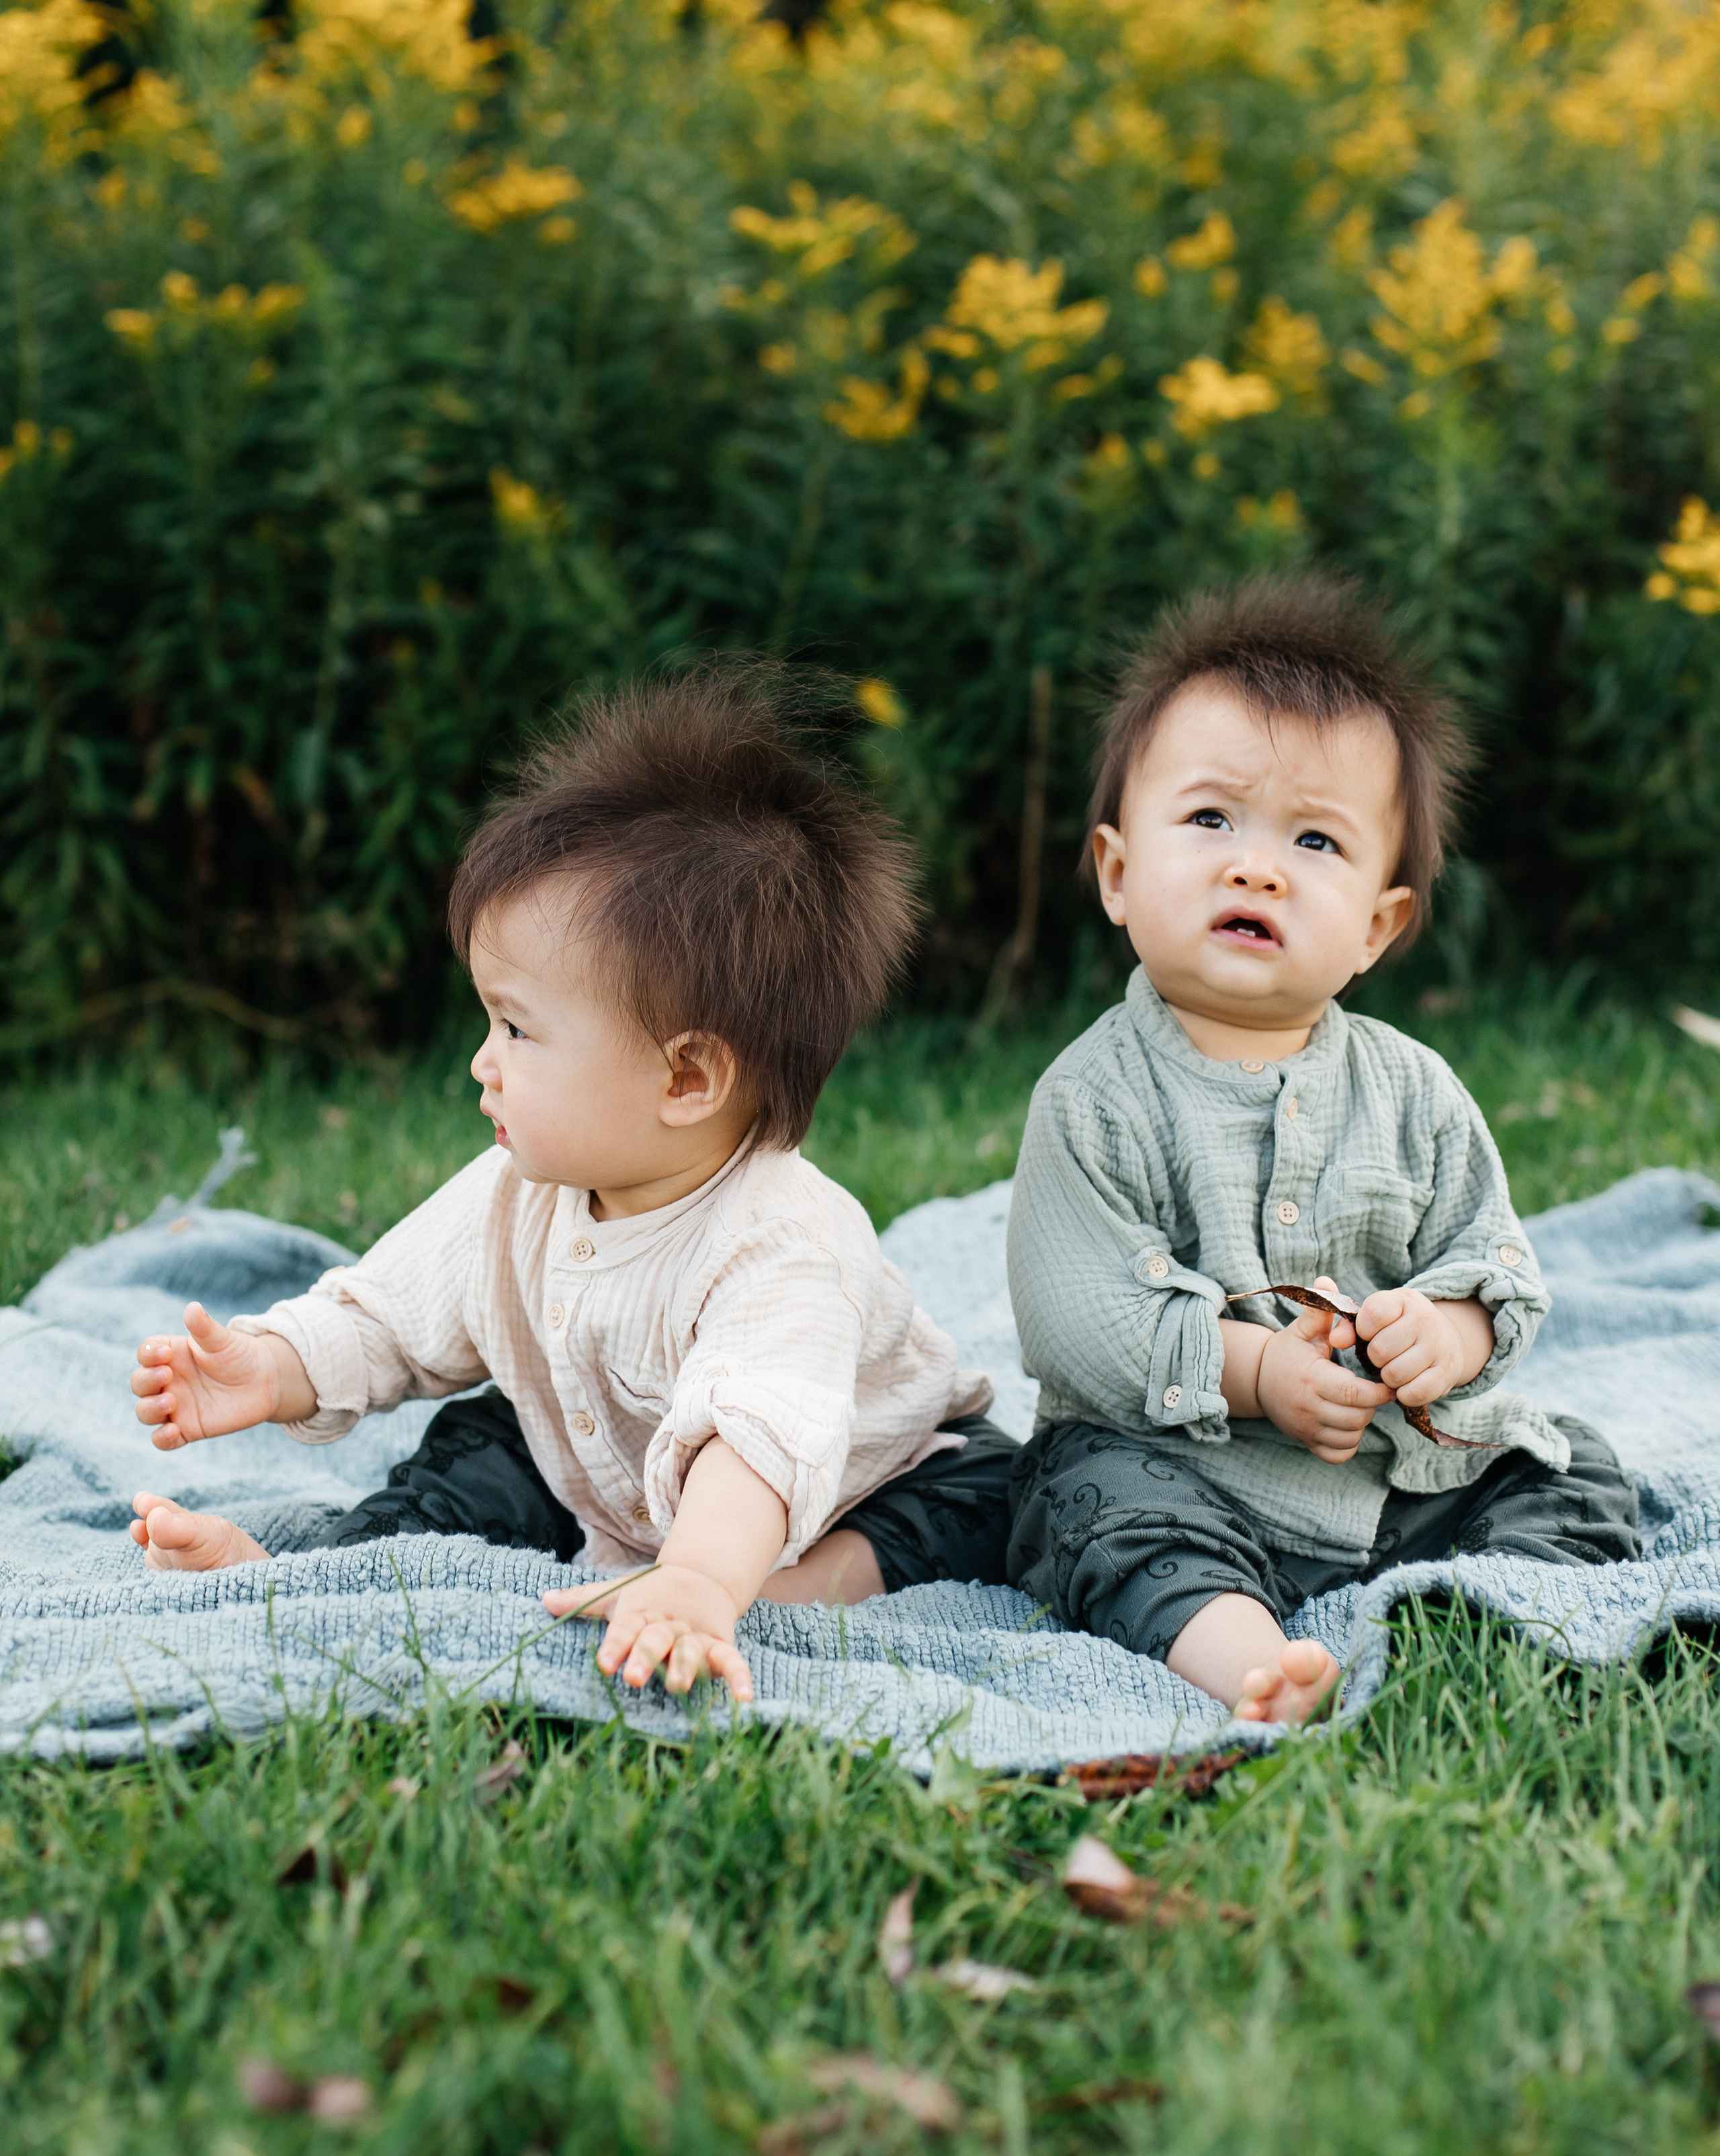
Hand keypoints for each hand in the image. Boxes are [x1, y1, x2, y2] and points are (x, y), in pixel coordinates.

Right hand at [131, 1303, 313, 1448]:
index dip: (148, 1355)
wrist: (265, 1380)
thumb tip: (192, 1307)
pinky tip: (172, 1432)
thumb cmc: (240, 1354)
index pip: (145, 1353)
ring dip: (149, 1409)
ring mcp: (175, 1406)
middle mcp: (168, 1381)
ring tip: (170, 1401)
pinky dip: (162, 1438)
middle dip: (145, 1381)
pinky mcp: (187, 1428)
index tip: (166, 1354)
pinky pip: (164, 1440)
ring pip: (145, 1412)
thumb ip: (204, 1327)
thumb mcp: (222, 1340)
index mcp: (170, 1355)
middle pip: (139, 1383)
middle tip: (166, 1375)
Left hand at [546, 1563, 755, 1700]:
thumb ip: (584, 1601)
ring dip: (685, 1666)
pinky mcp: (719, 1646)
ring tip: (677, 1685)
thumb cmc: (649, 1597)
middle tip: (635, 1677)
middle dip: (647, 1656)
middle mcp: (668, 1624)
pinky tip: (743, 1698)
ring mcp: (695, 1635)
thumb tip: (544, 1599)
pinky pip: (731, 1662)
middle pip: (657, 1638)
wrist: (701, 1577)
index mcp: (641, 1611)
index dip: (615, 1644)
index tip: (604, 1663)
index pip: (625, 1627)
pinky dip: (740, 1678)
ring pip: (690, 1649)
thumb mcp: (618, 1594)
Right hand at [1255, 1276, 1392, 1464]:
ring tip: (1360, 1404)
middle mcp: (1307, 1407)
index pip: (1353, 1393)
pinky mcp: (1306, 1442)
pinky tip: (1347, 1423)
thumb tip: (1326, 1281)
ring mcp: (1305, 1428)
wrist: (1257, 1380)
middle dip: (1373, 1405)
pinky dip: (1349, 1443)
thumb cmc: (1287, 1352)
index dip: (1377, 1391)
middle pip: (1356, 1417)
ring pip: (1350, 1436)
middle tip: (1375, 1390)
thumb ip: (1319, 1310)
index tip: (1386, 1381)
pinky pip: (1338, 1454)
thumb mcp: (1302, 1330)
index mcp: (1311, 1378)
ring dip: (1362, 1423)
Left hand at [1354, 1288, 1479, 1408]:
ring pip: (1395, 1374)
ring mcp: (1439, 1346)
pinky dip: (1404, 1394)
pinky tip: (1405, 1384)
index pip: (1373, 1314)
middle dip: (1374, 1358)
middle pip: (1380, 1349)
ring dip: (1387, 1378)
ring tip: (1393, 1369)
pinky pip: (1414, 1392)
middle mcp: (1425, 1319)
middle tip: (1383, 1357)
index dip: (1363, 1329)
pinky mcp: (1447, 1373)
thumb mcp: (1376, 1317)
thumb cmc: (1400, 1328)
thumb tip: (1335, 1340)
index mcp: (1403, 1300)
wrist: (1447, 1340)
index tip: (1370, 1333)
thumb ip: (1350, 1326)